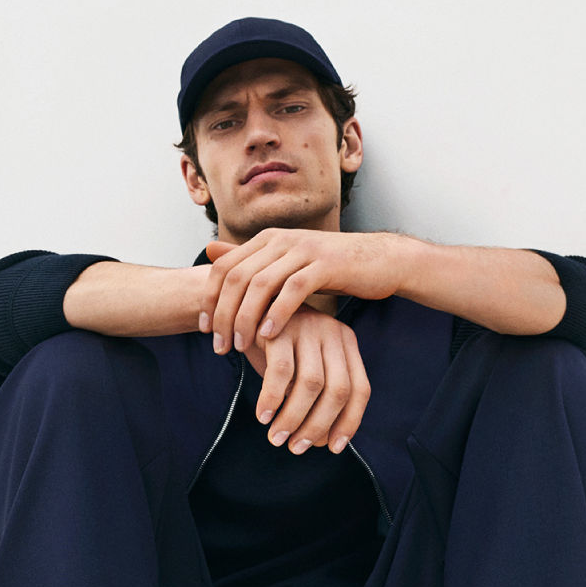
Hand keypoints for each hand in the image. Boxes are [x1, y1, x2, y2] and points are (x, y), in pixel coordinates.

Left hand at [202, 231, 407, 352]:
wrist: (380, 261)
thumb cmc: (333, 270)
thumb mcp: (288, 265)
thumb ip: (252, 263)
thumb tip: (210, 254)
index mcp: (267, 240)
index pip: (224, 267)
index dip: (209, 298)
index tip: (205, 330)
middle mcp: (280, 240)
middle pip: (237, 278)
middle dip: (223, 315)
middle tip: (219, 347)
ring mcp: (303, 250)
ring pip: (261, 284)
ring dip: (246, 318)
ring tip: (241, 346)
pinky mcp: (325, 265)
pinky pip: (293, 290)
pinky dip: (278, 314)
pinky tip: (270, 336)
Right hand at [240, 304, 369, 454]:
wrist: (243, 307)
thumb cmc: (278, 348)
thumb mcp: (303, 369)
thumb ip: (317, 399)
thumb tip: (323, 441)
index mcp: (347, 343)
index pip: (360, 389)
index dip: (349, 423)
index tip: (333, 448)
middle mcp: (333, 332)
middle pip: (338, 390)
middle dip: (318, 426)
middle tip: (297, 448)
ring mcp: (309, 327)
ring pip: (311, 385)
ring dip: (293, 418)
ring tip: (277, 439)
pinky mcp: (280, 326)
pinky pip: (281, 372)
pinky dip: (272, 399)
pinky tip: (263, 417)